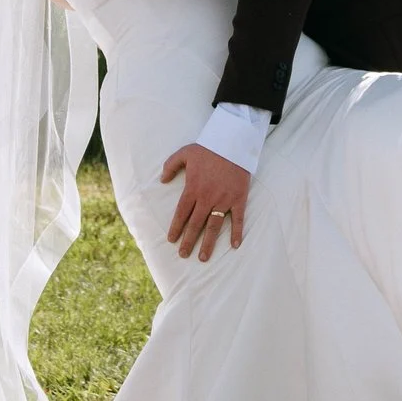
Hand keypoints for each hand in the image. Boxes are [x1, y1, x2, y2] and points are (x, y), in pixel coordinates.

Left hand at [161, 143, 250, 259]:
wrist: (234, 142)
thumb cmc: (208, 148)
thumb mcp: (184, 153)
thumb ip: (170, 166)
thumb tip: (162, 180)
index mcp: (193, 188)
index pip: (181, 213)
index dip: (176, 228)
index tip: (171, 240)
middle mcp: (207, 198)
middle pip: (195, 224)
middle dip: (188, 241)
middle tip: (183, 255)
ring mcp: (224, 200)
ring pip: (214, 226)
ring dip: (208, 243)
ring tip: (203, 258)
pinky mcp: (239, 199)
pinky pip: (237, 219)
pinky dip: (236, 233)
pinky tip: (234, 245)